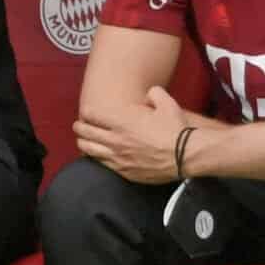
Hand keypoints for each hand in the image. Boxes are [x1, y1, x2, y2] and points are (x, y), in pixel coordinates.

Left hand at [74, 86, 189, 184]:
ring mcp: (118, 156)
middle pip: (86, 132)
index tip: (86, 112)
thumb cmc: (175, 128)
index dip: (87, 112)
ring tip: (81, 141)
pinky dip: (95, 158)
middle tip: (78, 126)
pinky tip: (95, 156)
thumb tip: (150, 94)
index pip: (92, 114)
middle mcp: (115, 138)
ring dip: (83, 143)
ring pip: (89, 149)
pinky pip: (102, 164)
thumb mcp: (166, 103)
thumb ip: (154, 94)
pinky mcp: (124, 170)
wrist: (185, 155)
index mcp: (122, 120)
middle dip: (80, 127)